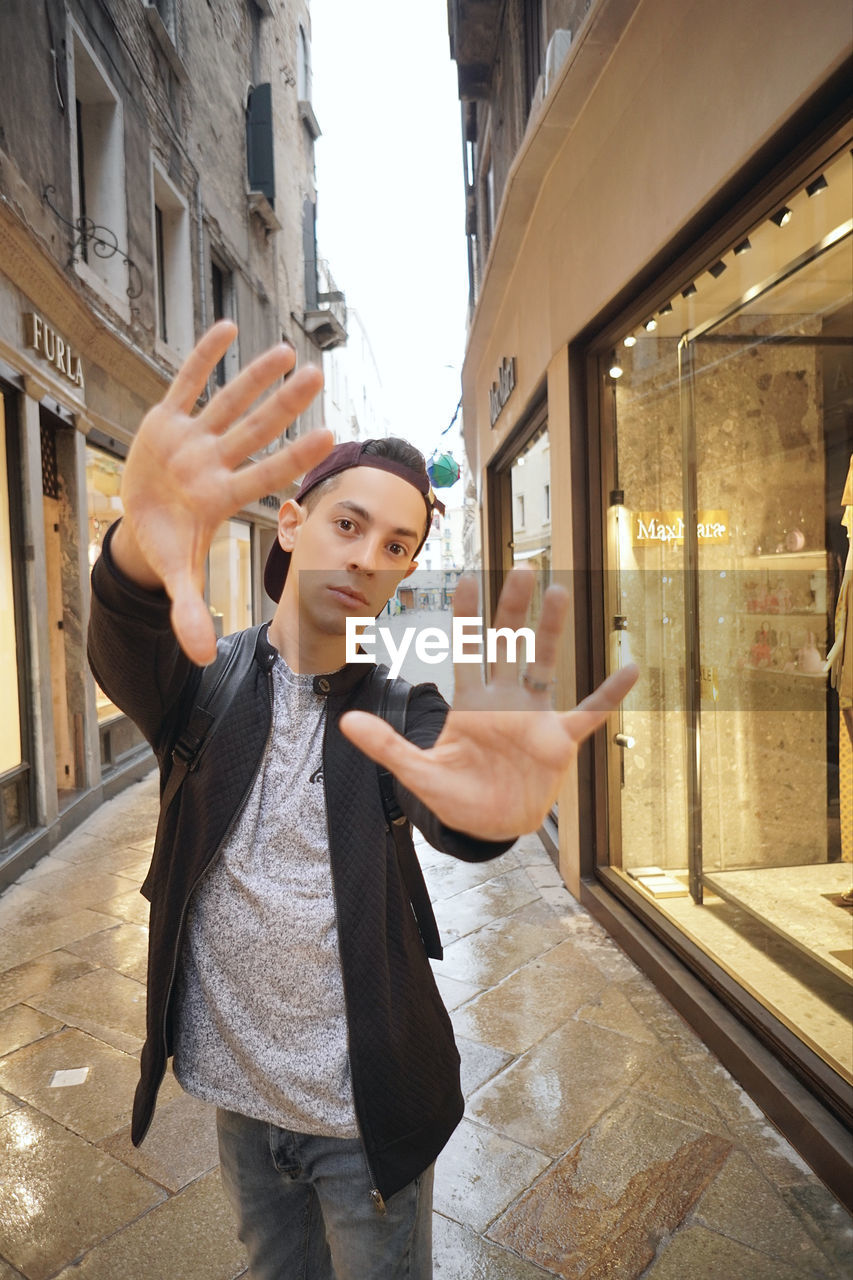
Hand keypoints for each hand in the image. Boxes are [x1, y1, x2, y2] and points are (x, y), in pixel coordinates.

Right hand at [114, 321, 331, 664]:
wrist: (141, 521)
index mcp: (222, 495)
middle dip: (285, 405)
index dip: (296, 457)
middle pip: (256, 430)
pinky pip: (186, 382)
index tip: (333, 437)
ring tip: (288, 350)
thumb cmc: (169, 543)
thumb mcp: (177, 577)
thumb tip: (203, 659)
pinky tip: (227, 328)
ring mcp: (194, 438)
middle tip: (320, 378)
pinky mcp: (167, 418)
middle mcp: (215, 461)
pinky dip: (202, 357)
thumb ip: (191, 613)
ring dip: (255, 376)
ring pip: (229, 400)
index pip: (266, 474)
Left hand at [338, 567, 638, 839]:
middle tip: (521, 567)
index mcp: (470, 702)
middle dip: (513, 607)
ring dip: (552, 630)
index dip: (468, 615)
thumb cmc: (457, 795)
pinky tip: (630, 669)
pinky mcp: (559, 739)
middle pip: (509, 643)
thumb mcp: (418, 773)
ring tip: (560, 592)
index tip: (467, 578)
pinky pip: (589, 712)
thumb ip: (386, 746)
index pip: (468, 648)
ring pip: (545, 662)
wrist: (492, 826)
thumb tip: (346, 723)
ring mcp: (535, 715)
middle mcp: (504, 699)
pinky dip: (609, 694)